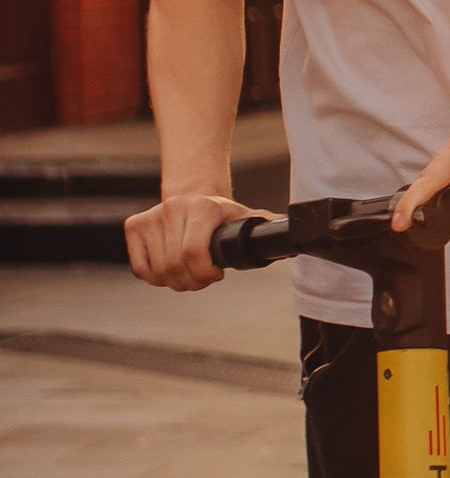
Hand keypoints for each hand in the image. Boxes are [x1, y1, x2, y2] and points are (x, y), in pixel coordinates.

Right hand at [124, 192, 261, 290]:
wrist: (192, 195)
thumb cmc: (220, 214)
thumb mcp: (242, 217)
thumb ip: (264, 223)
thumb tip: (288, 228)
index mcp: (201, 208)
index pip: (193, 253)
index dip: (204, 273)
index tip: (216, 275)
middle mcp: (173, 209)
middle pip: (175, 267)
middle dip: (193, 282)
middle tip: (204, 279)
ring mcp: (150, 217)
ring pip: (159, 271)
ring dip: (176, 282)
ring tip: (189, 275)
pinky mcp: (134, 226)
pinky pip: (141, 268)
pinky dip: (156, 278)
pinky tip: (169, 271)